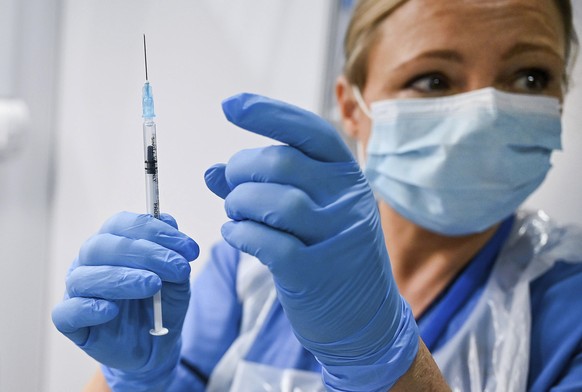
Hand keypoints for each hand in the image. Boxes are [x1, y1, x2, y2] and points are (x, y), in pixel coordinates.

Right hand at [51, 212, 198, 390]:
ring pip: (85, 277)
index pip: (122, 224)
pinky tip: (112, 310)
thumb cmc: (161, 304)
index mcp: (113, 243)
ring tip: (154, 285)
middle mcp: (90, 262)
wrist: (157, 345)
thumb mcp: (177, 278)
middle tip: (177, 268)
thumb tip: (167, 220)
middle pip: (102, 246)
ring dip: (122, 278)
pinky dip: (89, 308)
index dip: (154, 231)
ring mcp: (77, 291)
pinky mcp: (71, 322)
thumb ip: (173, 251)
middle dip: (145, 253)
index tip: (189, 248)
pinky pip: (68, 312)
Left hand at [205, 94, 418, 390]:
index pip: (309, 130)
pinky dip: (241, 234)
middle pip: (281, 162)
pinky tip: (236, 235)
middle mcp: (348, 200)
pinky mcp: (318, 273)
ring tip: (234, 213)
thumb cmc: (330, 254)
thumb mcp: (310, 212)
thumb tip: (213, 170)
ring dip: (238, 204)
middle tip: (230, 186)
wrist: (366, 318)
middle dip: (241, 170)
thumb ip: (266, 186)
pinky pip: (267, 242)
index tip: (229, 105)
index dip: (266, 113)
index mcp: (349, 176)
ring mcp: (337, 237)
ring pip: (272, 201)